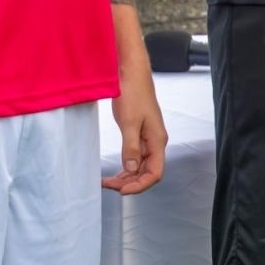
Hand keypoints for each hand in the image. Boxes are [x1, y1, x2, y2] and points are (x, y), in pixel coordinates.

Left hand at [101, 65, 166, 194]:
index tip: (121, 190)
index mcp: (157, 140)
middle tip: (108, 185)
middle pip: (148, 172)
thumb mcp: (129, 122)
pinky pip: (136, 157)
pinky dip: (126, 167)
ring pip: (141, 166)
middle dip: (130, 183)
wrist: (132, 73)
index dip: (140, 186)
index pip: (155, 173)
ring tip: (108, 181)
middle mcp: (156, 141)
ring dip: (127, 177)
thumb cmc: (133, 93)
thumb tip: (130, 170)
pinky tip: (116, 170)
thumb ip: (130, 148)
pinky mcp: (141, 133)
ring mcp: (149, 138)